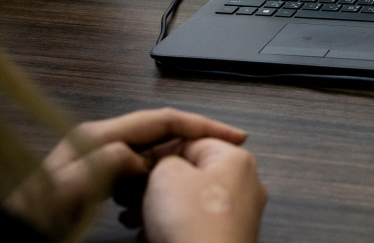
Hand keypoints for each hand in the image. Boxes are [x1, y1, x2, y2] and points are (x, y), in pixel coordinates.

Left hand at [3, 108, 247, 240]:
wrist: (20, 230)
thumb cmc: (38, 212)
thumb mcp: (71, 186)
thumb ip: (107, 163)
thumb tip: (141, 157)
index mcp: (101, 134)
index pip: (164, 119)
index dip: (202, 125)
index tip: (232, 136)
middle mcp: (104, 140)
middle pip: (164, 134)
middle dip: (196, 144)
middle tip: (224, 157)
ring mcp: (104, 157)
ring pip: (155, 155)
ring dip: (179, 166)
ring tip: (197, 180)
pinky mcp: (104, 178)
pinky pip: (143, 174)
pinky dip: (161, 183)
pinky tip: (164, 200)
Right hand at [142, 138, 266, 242]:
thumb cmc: (193, 224)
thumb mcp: (168, 174)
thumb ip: (164, 159)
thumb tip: (162, 165)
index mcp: (236, 159)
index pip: (192, 140)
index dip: (158, 152)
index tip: (135, 166)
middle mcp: (244, 184)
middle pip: (191, 173)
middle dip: (155, 184)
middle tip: (128, 194)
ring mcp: (238, 214)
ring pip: (189, 202)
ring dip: (157, 207)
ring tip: (132, 217)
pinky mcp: (226, 238)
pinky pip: (194, 225)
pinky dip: (170, 227)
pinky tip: (147, 235)